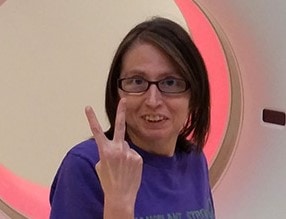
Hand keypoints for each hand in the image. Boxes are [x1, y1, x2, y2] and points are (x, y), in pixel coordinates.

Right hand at [85, 98, 142, 216]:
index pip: (96, 131)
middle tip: (124, 99)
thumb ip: (107, 151)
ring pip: (125, 145)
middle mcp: (117, 149)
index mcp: (104, 151)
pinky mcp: (138, 157)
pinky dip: (130, 159)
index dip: (91, 118)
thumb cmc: (107, 181)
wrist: (120, 196)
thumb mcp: (100, 165)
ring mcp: (129, 153)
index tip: (88, 107)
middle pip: (119, 126)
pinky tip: (129, 169)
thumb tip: (117, 144)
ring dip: (123, 152)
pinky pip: (132, 153)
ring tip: (122, 166)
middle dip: (121, 111)